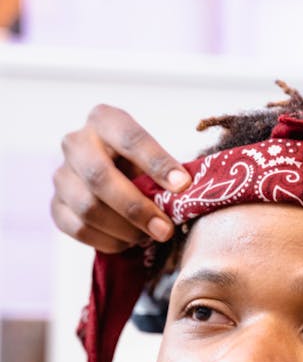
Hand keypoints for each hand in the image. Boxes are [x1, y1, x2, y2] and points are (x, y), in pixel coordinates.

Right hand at [51, 104, 191, 252]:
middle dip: (136, 207)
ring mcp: (61, 175)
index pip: (130, 139)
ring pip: (88, 208)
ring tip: (149, 236)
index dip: (157, 163)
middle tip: (165, 229)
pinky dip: (108, 241)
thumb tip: (188, 195)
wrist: (109, 177)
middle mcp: (76, 142)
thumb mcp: (153, 157)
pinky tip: (128, 242)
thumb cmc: (140, 164)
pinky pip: (79, 229)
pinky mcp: (55, 205)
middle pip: (100, 177)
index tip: (183, 186)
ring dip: (124, 229)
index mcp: (105, 120)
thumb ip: (164, 172)